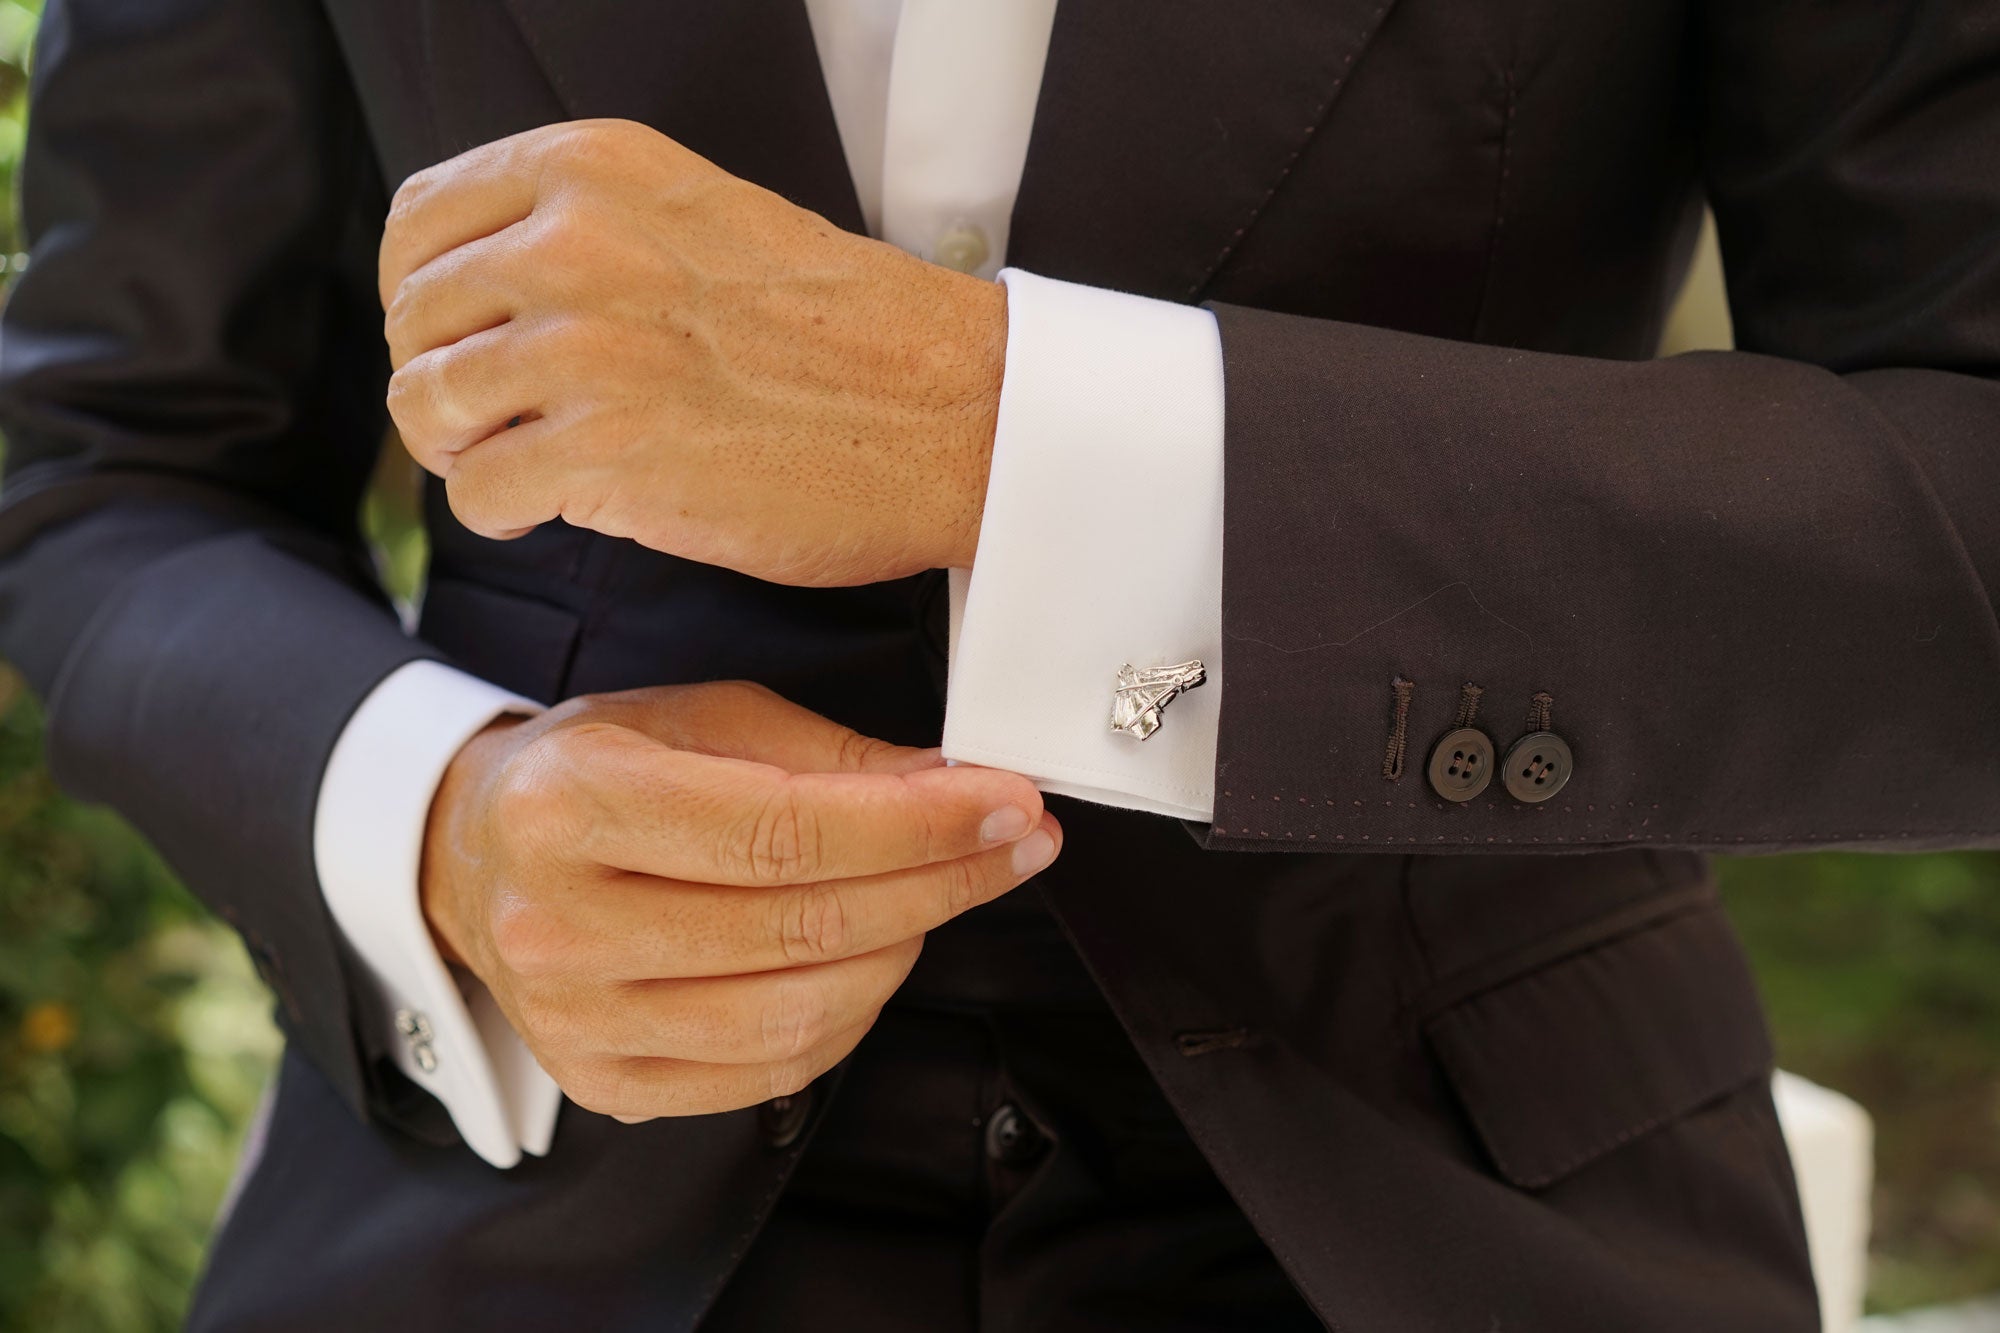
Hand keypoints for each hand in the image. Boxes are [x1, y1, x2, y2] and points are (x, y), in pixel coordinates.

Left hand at [380, 119, 1006, 586]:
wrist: (948, 410)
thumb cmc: (843, 331)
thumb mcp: (700, 220)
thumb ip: (587, 234)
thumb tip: (484, 293)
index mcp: (595, 170)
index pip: (419, 222)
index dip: (420, 295)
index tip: (455, 339)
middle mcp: (574, 244)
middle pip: (412, 321)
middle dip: (442, 383)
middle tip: (496, 422)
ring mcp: (585, 350)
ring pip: (426, 408)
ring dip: (464, 453)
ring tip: (523, 467)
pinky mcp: (605, 454)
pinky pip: (476, 494)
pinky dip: (501, 514)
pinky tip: (552, 510)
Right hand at [421, 681, 1059, 1120]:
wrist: (475, 858)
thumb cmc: (595, 771)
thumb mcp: (698, 718)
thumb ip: (826, 756)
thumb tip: (956, 791)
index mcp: (573, 803)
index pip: (783, 831)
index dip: (918, 826)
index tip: (1010, 804)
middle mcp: (560, 923)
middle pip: (800, 926)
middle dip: (939, 882)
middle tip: (1015, 843)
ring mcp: (577, 1019)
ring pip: (796, 1013)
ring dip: (905, 951)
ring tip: (943, 894)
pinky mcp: (605, 1083)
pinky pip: (770, 1071)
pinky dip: (850, 1017)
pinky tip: (878, 957)